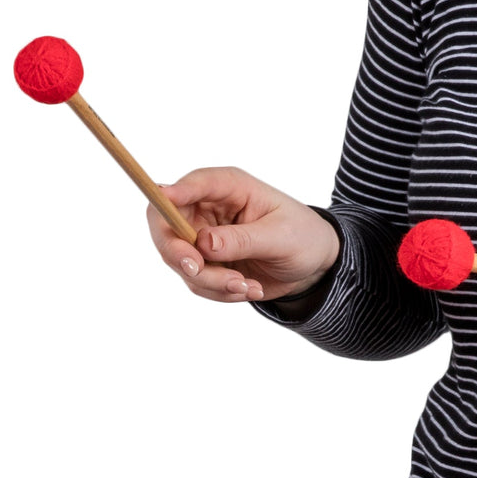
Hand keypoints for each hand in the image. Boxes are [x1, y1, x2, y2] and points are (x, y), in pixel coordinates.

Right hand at [147, 167, 339, 302]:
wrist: (313, 265)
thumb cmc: (303, 237)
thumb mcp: (280, 237)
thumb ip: (242, 239)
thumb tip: (203, 243)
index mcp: (229, 187)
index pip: (192, 185)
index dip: (171, 193)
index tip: (163, 200)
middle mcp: (209, 209)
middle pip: (166, 225)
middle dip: (179, 252)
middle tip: (197, 270)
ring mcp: (203, 238)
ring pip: (181, 261)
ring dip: (211, 281)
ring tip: (248, 287)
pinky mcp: (206, 264)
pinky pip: (196, 282)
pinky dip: (220, 292)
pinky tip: (249, 289)